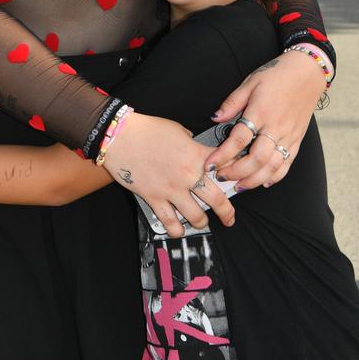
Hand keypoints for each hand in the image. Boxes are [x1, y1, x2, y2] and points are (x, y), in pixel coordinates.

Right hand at [103, 112, 235, 238]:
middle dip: (227, 212)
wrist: (119, 136)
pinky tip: (179, 230)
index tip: (239, 179)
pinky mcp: (154, 198)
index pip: (226, 165)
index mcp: (196, 154)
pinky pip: (170, 222)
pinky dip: (177, 230)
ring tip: (202, 222)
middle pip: (218, 200)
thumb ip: (191, 143)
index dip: (236, 172)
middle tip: (229, 217)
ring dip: (202, 222)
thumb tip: (195, 149)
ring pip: (196, 217)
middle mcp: (187, 175)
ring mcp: (171, 189)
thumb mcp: (177, 129)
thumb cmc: (147, 129)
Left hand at [205, 50, 325, 188]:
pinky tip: (264, 182)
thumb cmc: (277, 75)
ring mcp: (289, 135)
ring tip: (239, 185)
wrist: (307, 72)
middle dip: (237, 172)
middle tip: (221, 176)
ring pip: (273, 166)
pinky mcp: (298, 139)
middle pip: (258, 158)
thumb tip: (215, 118)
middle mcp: (276, 127)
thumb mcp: (250, 82)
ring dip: (255, 179)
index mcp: (261, 112)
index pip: (240, 139)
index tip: (209, 164)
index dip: (223, 155)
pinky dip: (276, 176)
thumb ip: (232, 102)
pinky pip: (287, 163)